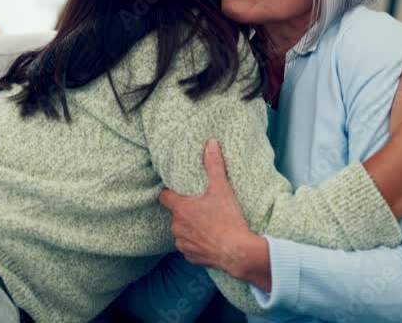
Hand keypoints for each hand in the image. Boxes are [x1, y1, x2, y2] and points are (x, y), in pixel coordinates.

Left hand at [158, 139, 265, 283]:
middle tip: (201, 207)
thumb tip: (210, 143)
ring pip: (182, 232)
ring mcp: (183, 244)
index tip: (179, 191)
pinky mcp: (191, 258)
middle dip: (185, 211)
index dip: (170, 193)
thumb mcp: (222, 189)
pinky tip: (210, 240)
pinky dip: (197, 244)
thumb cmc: (228, 220)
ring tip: (208, 225)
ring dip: (190, 228)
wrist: (238, 253)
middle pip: (175, 215)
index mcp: (180, 209)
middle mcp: (177, 227)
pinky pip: (189, 248)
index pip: (164, 196)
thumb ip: (214, 165)